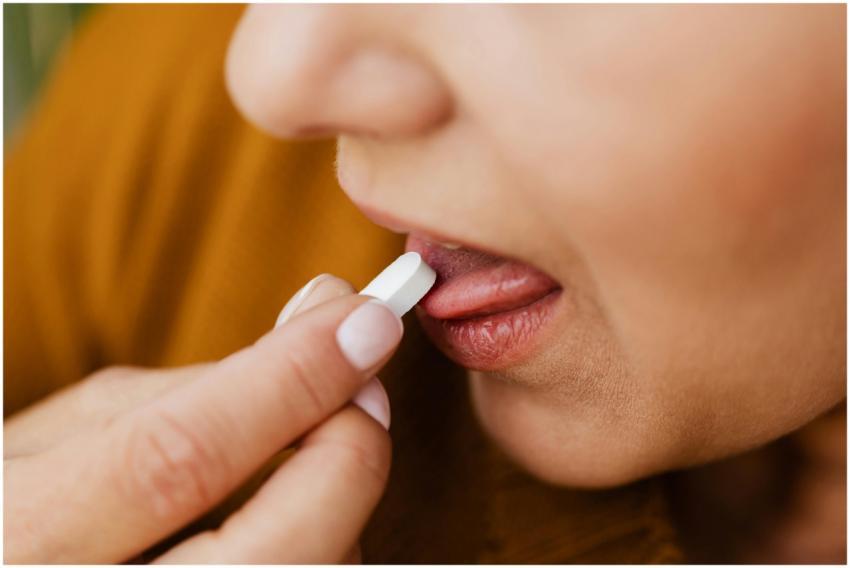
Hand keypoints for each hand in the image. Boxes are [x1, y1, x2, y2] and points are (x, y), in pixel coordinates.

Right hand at [4, 275, 399, 562]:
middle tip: (366, 389)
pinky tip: (287, 521)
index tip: (364, 324)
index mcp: (22, 540)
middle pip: (277, 554)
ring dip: (336, 508)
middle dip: (346, 456)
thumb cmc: (25, 507)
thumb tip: (319, 323)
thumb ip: (196, 385)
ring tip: (302, 461)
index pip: (180, 458)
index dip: (290, 382)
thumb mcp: (72, 432)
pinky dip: (322, 548)